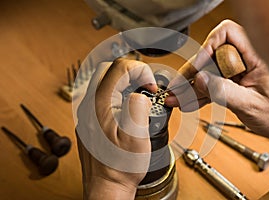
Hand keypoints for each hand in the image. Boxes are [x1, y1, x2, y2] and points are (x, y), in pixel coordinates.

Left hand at [76, 58, 156, 198]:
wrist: (106, 187)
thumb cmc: (120, 168)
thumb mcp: (136, 138)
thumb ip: (138, 108)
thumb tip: (140, 93)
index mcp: (99, 105)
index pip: (118, 68)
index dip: (140, 72)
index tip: (150, 87)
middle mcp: (88, 106)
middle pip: (108, 69)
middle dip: (130, 72)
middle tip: (145, 86)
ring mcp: (86, 112)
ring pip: (103, 80)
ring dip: (123, 81)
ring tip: (138, 94)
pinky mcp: (89, 119)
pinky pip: (101, 95)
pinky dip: (116, 93)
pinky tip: (127, 106)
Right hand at [165, 20, 268, 145]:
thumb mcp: (251, 104)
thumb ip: (223, 91)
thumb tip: (199, 79)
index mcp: (257, 56)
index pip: (226, 34)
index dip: (207, 48)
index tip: (197, 69)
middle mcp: (246, 59)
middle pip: (211, 56)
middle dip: (192, 74)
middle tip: (177, 89)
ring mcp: (239, 71)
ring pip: (209, 72)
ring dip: (191, 87)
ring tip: (176, 99)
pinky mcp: (234, 82)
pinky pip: (213, 84)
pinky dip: (200, 94)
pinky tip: (188, 102)